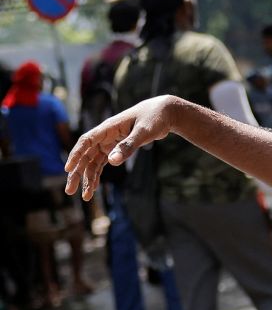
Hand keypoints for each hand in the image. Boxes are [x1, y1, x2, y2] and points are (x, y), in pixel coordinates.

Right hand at [63, 96, 177, 200]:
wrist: (165, 113)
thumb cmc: (154, 118)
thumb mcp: (144, 131)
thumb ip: (128, 146)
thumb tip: (112, 161)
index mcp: (108, 128)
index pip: (86, 142)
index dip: (76, 155)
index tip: (68, 169)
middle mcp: (105, 135)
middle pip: (86, 156)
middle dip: (77, 174)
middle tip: (70, 191)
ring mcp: (110, 142)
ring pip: (93, 162)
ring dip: (88, 178)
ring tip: (85, 197)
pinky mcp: (116, 148)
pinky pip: (102, 163)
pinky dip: (97, 174)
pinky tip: (94, 187)